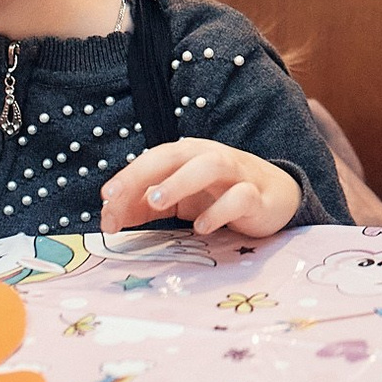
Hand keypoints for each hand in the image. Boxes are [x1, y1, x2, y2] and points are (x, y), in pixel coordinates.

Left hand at [102, 138, 301, 236]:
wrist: (276, 197)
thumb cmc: (221, 195)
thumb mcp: (179, 200)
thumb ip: (145, 206)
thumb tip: (109, 216)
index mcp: (189, 155)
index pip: (154, 159)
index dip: (128, 176)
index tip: (105, 198)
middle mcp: (211, 157)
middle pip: (175, 154)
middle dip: (143, 173)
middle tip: (116, 196)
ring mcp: (237, 174)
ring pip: (210, 166)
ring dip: (179, 181)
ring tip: (155, 202)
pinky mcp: (257, 196)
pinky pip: (239, 197)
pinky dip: (219, 210)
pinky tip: (201, 227)